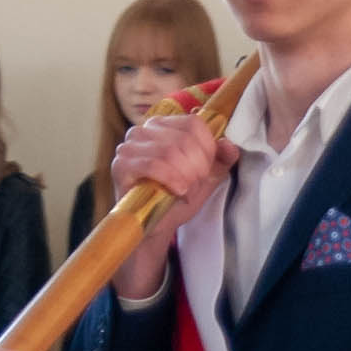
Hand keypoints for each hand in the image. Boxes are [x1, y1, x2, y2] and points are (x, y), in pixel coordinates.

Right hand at [110, 109, 232, 300]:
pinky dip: (171, 179)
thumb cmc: (176, 198)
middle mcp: (144, 130)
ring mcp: (129, 146)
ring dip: (185, 176)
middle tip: (194, 185)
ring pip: (169, 151)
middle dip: (197, 167)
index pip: (194, 123)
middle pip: (184, 138)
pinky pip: (153, 164)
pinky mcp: (121, 165)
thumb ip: (221, 159)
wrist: (155, 227)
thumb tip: (230, 145)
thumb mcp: (206, 177)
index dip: (207, 149)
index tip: (205, 171)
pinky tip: (176, 191)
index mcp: (165, 125)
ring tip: (185, 191)